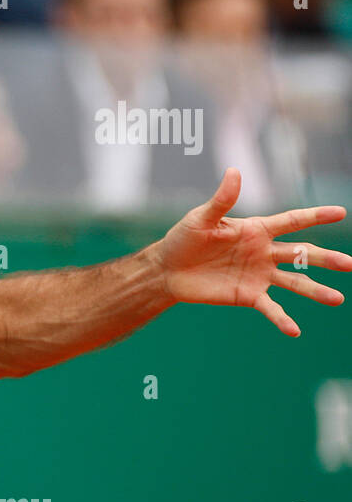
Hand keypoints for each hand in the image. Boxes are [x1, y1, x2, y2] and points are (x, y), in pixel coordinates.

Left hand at [150, 168, 349, 335]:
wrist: (167, 270)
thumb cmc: (183, 239)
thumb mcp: (201, 219)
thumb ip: (221, 200)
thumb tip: (234, 171)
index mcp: (256, 229)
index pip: (291, 221)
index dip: (315, 217)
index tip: (341, 212)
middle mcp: (264, 252)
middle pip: (301, 254)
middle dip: (326, 259)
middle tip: (350, 264)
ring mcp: (259, 275)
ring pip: (294, 282)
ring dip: (315, 291)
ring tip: (337, 299)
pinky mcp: (248, 295)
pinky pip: (270, 307)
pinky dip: (282, 319)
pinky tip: (294, 331)